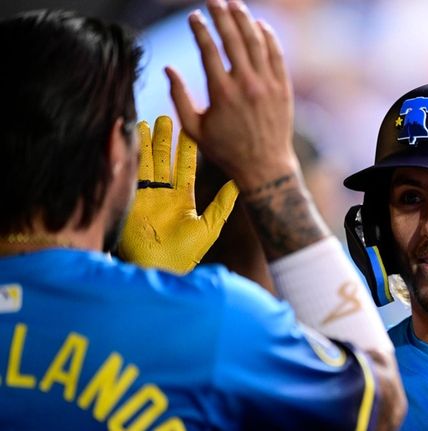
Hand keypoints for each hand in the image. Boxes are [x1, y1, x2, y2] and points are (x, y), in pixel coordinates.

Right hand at [118, 116, 238, 272]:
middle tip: (164, 118)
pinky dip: (125, 159)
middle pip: (161, 160)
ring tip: (143, 124)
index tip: (187, 128)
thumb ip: (222, 204)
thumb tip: (239, 183)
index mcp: (181, 199)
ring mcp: (144, 197)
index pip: (184, 167)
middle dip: (162, 140)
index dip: (185, 148)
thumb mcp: (209, 226)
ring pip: (143, 165)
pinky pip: (127, 176)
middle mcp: (161, 195)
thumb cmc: (186, 254)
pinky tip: (125, 143)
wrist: (160, 269)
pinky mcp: (128, 202)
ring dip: (142, 145)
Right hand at [165, 0, 297, 191]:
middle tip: (214, 1)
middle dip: (221, 15)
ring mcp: (268, 85)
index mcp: (221, 92)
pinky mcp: (283, 88)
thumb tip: (168, 68)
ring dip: (245, 19)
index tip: (193, 17)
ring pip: (256, 42)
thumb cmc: (226, 150)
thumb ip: (179, 97)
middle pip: (232, 38)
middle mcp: (246, 84)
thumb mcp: (194, 129)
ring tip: (235, 5)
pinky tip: (259, 25)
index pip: (208, 49)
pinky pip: (276, 55)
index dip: (199, 29)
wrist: (265, 167)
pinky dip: (268, 37)